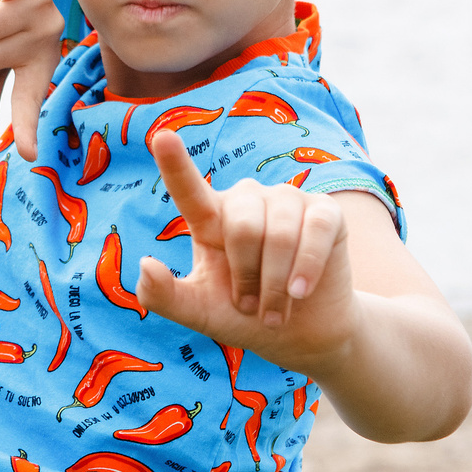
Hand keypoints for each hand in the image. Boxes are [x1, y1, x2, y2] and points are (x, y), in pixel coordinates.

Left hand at [136, 130, 354, 360]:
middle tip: (253, 307)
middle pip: (242, 228)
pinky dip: (307, 267)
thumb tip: (145, 264)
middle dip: (248, 277)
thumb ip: (164, 296)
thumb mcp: (199, 313)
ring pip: (279, 235)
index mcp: (210, 219)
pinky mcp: (325, 211)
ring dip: (276, 284)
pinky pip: (315, 230)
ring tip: (277, 307)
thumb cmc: (245, 317)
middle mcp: (247, 200)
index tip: (162, 137)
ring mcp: (287, 201)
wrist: (300, 334)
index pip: (189, 190)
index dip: (176, 164)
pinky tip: (302, 291)